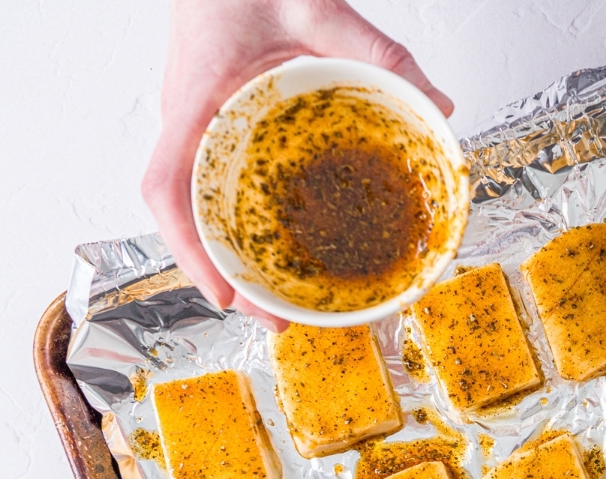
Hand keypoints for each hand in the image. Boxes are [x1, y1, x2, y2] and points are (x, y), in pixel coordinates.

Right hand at [142, 0, 453, 330]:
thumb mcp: (317, 6)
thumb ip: (379, 49)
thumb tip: (439, 102)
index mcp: (195, 101)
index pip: (167, 187)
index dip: (189, 249)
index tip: (224, 294)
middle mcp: (187, 123)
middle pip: (186, 218)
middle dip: (223, 276)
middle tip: (274, 320)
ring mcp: (196, 130)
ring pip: (199, 210)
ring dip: (233, 260)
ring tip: (279, 304)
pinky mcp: (215, 130)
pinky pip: (218, 187)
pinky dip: (242, 226)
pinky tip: (280, 250)